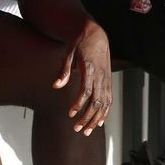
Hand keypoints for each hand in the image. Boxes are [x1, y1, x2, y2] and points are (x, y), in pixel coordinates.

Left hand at [54, 21, 110, 135]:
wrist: (96, 34)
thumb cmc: (80, 43)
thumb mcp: (68, 53)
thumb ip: (63, 70)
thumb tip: (56, 86)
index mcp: (90, 68)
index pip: (86, 90)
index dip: (78, 104)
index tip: (70, 113)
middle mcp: (101, 75)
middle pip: (96, 101)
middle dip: (87, 117)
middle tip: (77, 129)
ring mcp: (106, 79)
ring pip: (104, 103)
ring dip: (95, 119)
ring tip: (86, 131)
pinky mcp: (108, 81)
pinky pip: (109, 100)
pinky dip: (105, 112)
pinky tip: (99, 122)